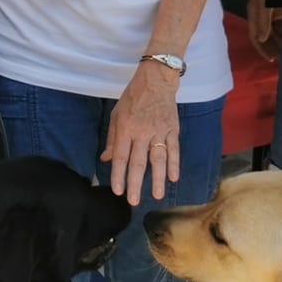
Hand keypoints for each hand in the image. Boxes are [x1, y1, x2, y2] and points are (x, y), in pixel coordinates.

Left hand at [103, 60, 180, 203]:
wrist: (156, 80)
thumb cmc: (133, 97)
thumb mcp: (117, 114)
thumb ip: (113, 138)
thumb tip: (106, 159)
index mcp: (126, 128)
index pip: (121, 156)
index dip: (119, 175)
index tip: (118, 191)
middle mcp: (142, 132)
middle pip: (138, 162)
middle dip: (136, 183)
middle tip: (134, 201)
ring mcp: (159, 131)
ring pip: (158, 159)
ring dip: (157, 179)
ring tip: (157, 195)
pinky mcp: (173, 129)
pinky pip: (174, 150)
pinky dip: (174, 164)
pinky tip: (173, 178)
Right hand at [246, 0, 281, 59]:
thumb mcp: (264, 0)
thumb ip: (262, 19)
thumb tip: (260, 39)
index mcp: (254, 10)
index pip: (255, 35)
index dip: (261, 48)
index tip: (270, 60)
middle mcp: (263, 11)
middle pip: (265, 35)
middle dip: (272, 47)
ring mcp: (274, 8)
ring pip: (277, 29)